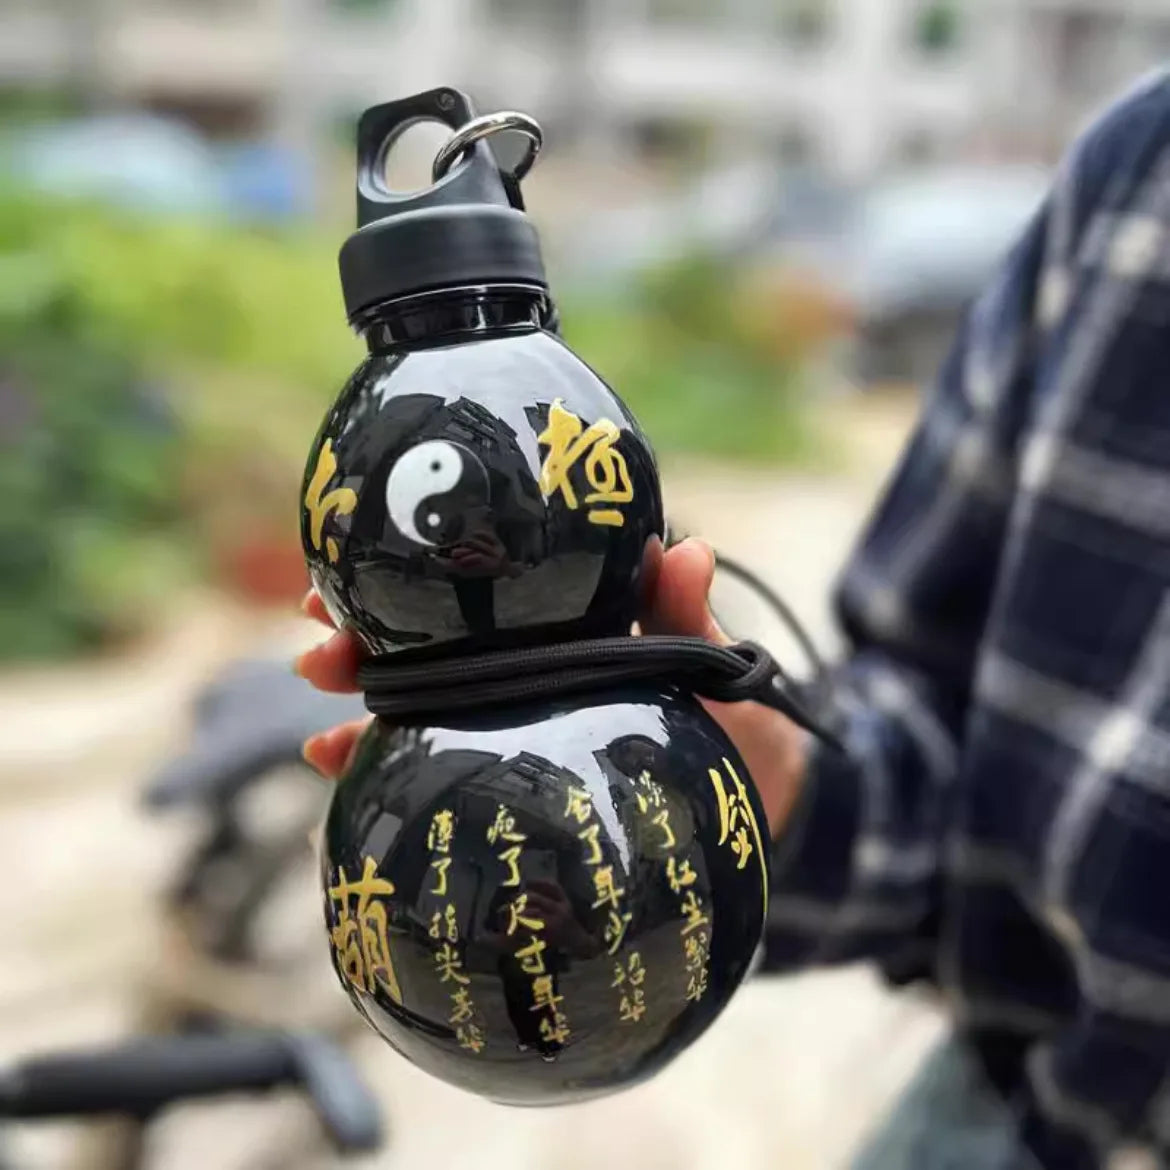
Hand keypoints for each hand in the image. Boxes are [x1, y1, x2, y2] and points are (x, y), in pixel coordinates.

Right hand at [295, 539, 807, 838]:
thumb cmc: (735, 725)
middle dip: (363, 650)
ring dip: (364, 723)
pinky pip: (445, 781)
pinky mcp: (517, 787)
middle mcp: (524, 675)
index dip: (409, 582)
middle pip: (428, 655)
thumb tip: (691, 548)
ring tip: (320, 740)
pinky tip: (345, 800)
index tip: (349, 572)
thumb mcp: (710, 669)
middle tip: (317, 656)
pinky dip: (392, 786)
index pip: (472, 596)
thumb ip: (687, 620)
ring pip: (424, 718)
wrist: (759, 804)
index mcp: (559, 631)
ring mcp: (516, 731)